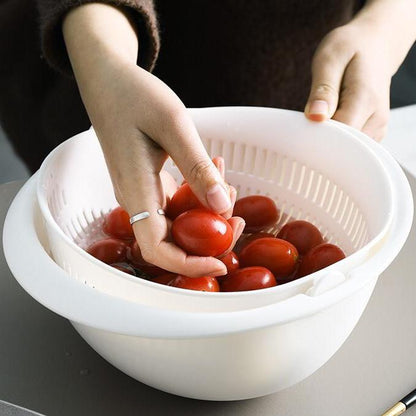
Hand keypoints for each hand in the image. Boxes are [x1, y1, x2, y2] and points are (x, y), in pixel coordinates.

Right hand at [63, 3, 243, 276]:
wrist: (108, 80)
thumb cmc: (135, 96)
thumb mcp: (173, 126)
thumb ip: (197, 168)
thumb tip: (223, 208)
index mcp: (136, 192)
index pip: (159, 250)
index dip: (191, 266)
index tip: (222, 263)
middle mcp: (137, 200)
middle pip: (173, 242)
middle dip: (210, 238)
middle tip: (239, 218)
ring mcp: (142, 192)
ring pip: (178, 221)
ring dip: (207, 211)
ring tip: (228, 183)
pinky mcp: (148, 182)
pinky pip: (177, 201)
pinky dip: (199, 192)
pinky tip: (214, 168)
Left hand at [305, 0, 415, 140]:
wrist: (376, 45)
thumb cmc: (351, 49)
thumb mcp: (330, 59)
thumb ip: (323, 90)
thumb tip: (316, 116)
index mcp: (366, 99)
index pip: (339, 135)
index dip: (318, 136)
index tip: (304, 127)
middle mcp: (376, 118)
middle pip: (342, 147)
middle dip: (321, 139)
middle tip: (310, 118)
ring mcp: (376, 128)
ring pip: (345, 150)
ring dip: (328, 139)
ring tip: (324, 114)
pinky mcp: (371, 133)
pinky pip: (349, 147)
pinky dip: (336, 139)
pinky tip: (331, 121)